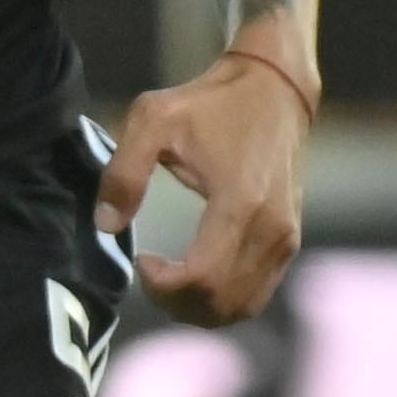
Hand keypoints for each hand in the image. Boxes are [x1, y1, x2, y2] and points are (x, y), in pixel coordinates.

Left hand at [98, 35, 311, 325]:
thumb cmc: (211, 102)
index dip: (163, 286)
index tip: (142, 260)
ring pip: (242, 306)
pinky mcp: (290, 240)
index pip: (201, 278)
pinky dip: (222, 300)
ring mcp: (286, 238)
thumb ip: (124, 172)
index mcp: (240, 203)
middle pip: (221, 303)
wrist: (273, 88)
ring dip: (198, 308)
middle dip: (175, 303)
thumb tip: (105, 224)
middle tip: (150, 275)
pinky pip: (257, 293)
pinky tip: (194, 276)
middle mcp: (271, 229)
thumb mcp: (153, 119)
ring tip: (169, 279)